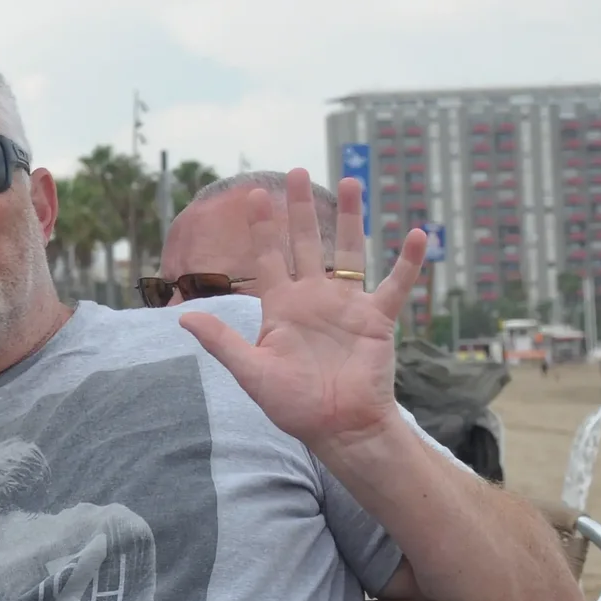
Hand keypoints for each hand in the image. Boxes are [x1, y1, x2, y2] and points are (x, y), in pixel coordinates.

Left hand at [179, 171, 425, 459]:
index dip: (262, 228)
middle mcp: (314, 299)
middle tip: (296, 172)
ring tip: (352, 182)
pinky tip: (418, 234)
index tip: (254, 195)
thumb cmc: (294, 405)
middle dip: (301, 209)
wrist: (338, 428)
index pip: (269, 258)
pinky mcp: (376, 320)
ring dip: (352, 218)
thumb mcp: (252, 372)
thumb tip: (182, 318)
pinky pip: (395, 285)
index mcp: (282, 307)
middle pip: (307, 243)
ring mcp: (347, 306)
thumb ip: (222, 342)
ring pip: (349, 252)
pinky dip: (408, 262)